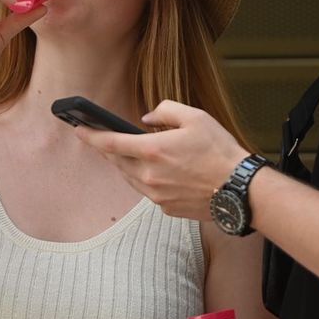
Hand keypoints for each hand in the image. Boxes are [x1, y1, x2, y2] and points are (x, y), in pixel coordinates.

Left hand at [77, 100, 245, 220]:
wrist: (240, 189)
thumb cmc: (220, 151)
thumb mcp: (195, 117)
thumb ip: (165, 111)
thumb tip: (146, 119)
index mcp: (152, 150)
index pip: (110, 143)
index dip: (91, 136)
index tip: (77, 129)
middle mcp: (149, 176)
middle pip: (118, 162)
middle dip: (110, 150)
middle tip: (106, 139)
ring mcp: (156, 195)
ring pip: (131, 178)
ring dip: (128, 165)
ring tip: (135, 153)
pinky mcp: (166, 208)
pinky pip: (148, 191)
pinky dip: (148, 180)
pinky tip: (162, 172)